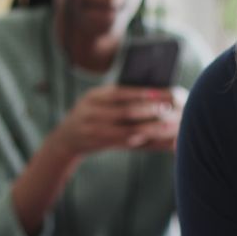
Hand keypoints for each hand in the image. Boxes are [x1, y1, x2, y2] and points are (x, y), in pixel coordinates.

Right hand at [46, 86, 186, 158]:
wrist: (66, 138)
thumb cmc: (91, 115)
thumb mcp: (98, 101)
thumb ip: (120, 99)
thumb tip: (154, 94)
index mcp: (94, 96)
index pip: (121, 92)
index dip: (143, 92)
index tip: (162, 92)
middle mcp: (92, 111)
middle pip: (126, 111)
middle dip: (150, 109)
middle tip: (169, 107)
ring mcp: (94, 129)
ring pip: (128, 130)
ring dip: (151, 128)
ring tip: (169, 126)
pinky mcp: (99, 143)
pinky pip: (124, 143)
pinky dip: (142, 140)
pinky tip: (155, 138)